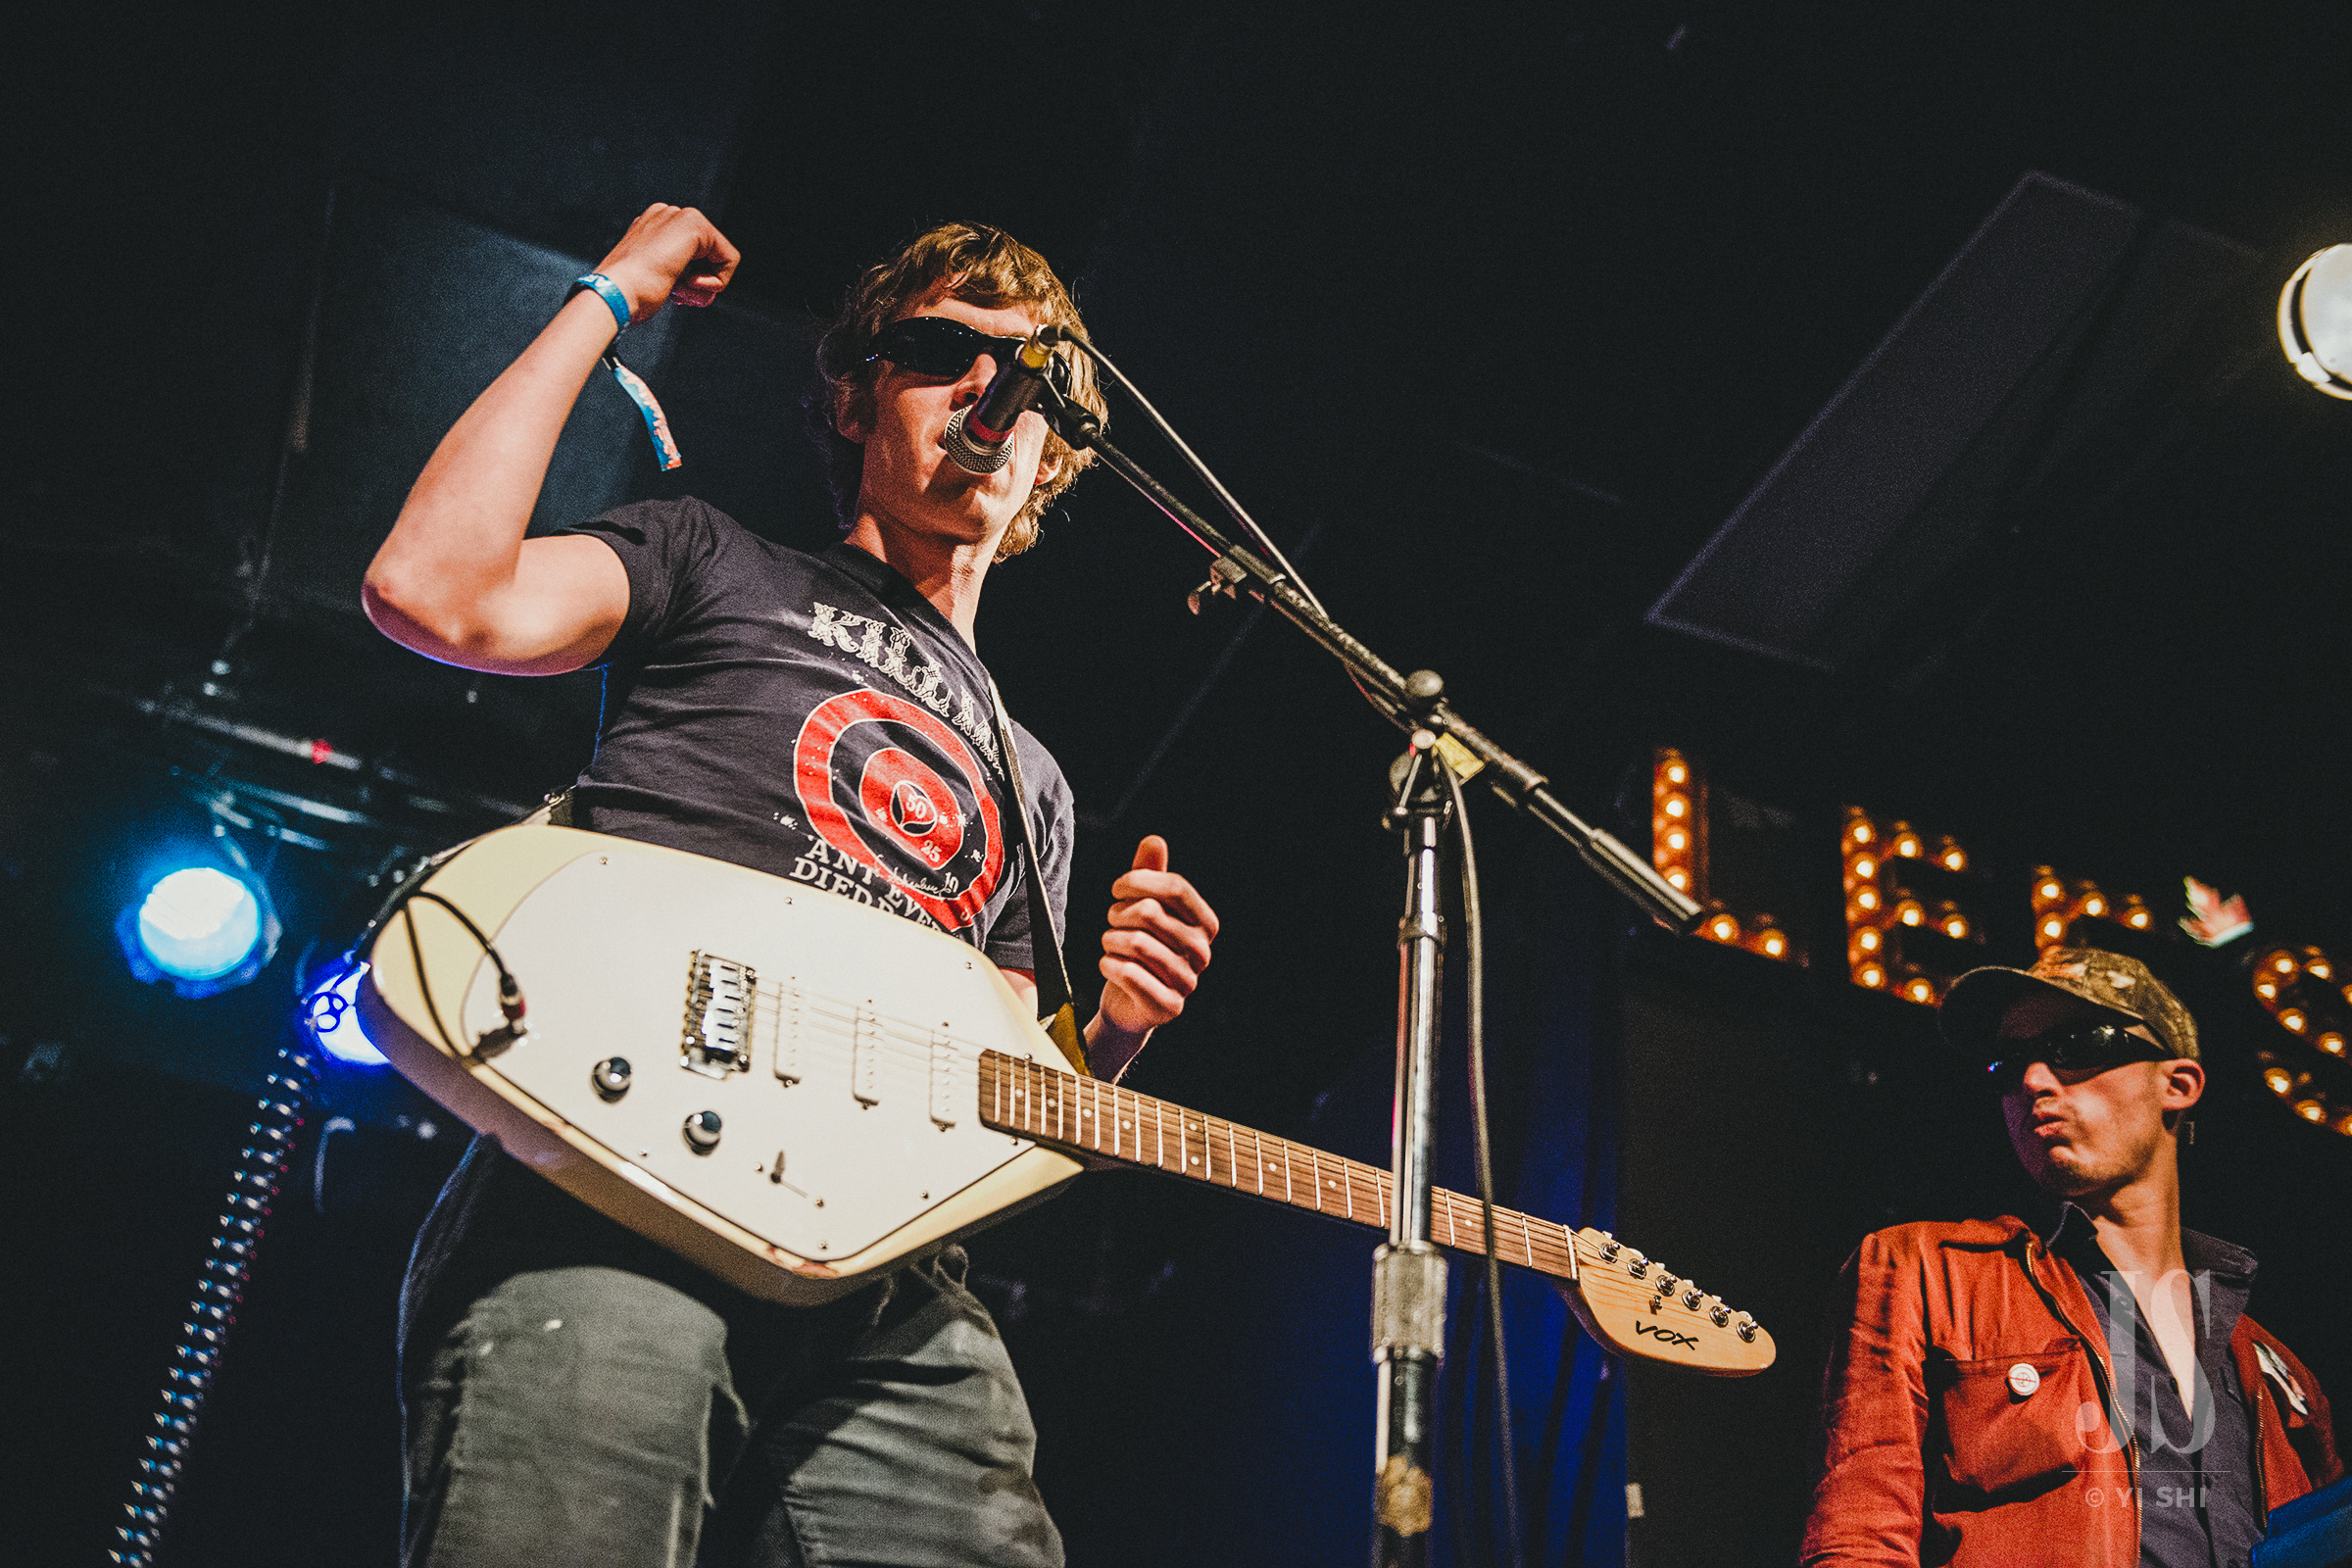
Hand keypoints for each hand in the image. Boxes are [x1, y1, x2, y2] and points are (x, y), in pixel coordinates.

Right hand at [590, 203, 740, 321]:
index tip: (673, 293)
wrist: (614, 292)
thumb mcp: (651, 277)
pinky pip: (730, 259)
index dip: (690, 282)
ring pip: (720, 258)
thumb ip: (672, 270)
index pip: (694, 257)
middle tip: (678, 295)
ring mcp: (679, 216)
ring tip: (679, 290)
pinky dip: (716, 281)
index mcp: (653, 226)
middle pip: (709, 257)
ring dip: (704, 285)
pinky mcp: (694, 224)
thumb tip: (693, 277)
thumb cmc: (628, 293)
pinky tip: (689, 283)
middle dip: (699, 283)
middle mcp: (666, 215)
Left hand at [1097, 835, 1218, 1038]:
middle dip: (1119, 913)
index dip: (1140, 881)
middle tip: (1113, 921)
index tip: (1117, 887)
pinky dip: (1109, 965)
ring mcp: (1188, 981)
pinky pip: (1129, 974)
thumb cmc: (1138, 947)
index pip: (1176, 887)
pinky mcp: (1168, 1006)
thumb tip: (1155, 839)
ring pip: (1135, 943)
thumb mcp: (1143, 907)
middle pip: (1151, 912)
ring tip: (1111, 944)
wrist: (1128, 1002)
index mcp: (1204, 923)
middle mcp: (1202, 952)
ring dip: (1111, 940)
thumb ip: (1149, 874)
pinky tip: (1108, 965)